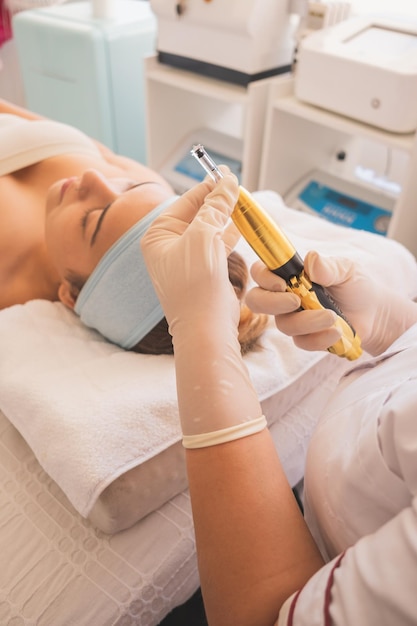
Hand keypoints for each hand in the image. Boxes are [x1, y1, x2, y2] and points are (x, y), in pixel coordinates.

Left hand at [141, 173, 240, 335]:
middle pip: (198, 213)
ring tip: (244, 201)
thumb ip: (215, 207)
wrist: (205, 327)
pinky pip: (218, 245)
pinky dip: (230, 233)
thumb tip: (226, 181)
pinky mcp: (205, 272)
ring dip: (227, 216)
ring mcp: (187, 259)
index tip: (226, 175)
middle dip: (218, 200)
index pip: (185, 201)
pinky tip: (242, 224)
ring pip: (210, 228)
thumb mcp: (203, 236)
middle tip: (237, 185)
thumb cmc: (195, 284)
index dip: (207, 187)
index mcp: (159, 235)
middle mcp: (170, 246)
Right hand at [246, 251, 416, 355]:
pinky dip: (319, 338)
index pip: (260, 273)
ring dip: (307, 321)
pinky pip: (302, 342)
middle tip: (296, 301)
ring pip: (283, 325)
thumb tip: (312, 259)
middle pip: (256, 301)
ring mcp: (292, 319)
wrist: (374, 312)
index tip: (282, 283)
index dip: (263, 278)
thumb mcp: (346, 270)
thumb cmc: (355, 285)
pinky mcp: (304, 338)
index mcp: (289, 275)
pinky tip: (337, 332)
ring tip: (333, 317)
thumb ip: (328, 266)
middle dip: (272, 303)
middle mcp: (283, 297)